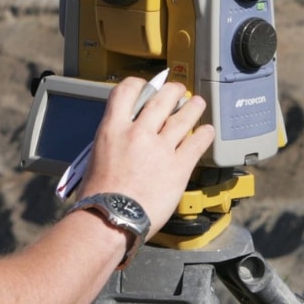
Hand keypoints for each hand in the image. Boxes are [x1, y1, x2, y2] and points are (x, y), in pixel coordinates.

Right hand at [77, 76, 214, 232]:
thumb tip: (125, 139)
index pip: (126, 91)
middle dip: (173, 91)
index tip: (146, 86)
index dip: (139, 84)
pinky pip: (197, 143)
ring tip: (197, 103)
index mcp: (113, 129)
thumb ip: (114, 142)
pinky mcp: (178, 166)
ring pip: (184, 117)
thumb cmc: (98, 198)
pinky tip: (207, 132)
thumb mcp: (96, 158)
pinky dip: (204, 135)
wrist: (110, 219)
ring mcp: (161, 149)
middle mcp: (138, 133)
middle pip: (162, 99)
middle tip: (178, 91)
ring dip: (193, 107)